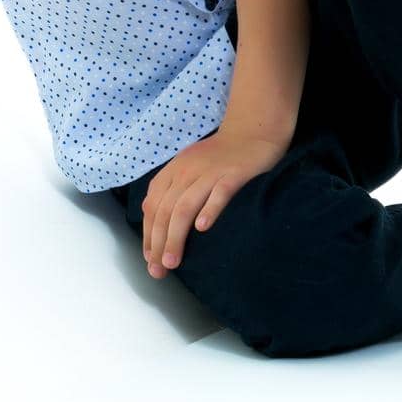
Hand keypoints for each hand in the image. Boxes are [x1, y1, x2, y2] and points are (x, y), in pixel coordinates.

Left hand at [142, 127, 288, 277]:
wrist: (253, 132)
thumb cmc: (220, 156)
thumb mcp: (189, 167)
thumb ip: (173, 190)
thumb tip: (156, 225)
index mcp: (174, 170)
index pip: (153, 205)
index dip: (149, 234)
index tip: (150, 259)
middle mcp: (188, 170)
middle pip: (166, 210)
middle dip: (158, 242)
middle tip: (158, 269)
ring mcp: (210, 172)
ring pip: (185, 205)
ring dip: (175, 235)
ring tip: (172, 260)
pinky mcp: (234, 174)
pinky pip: (219, 193)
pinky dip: (208, 210)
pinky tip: (202, 228)